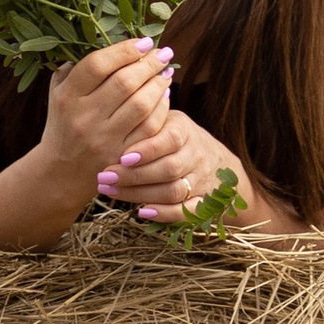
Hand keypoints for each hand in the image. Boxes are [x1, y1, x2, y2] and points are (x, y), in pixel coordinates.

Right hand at [37, 38, 175, 202]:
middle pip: (124, 83)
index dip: (124, 50)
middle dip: (148, 64)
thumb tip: (111, 46)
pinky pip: (149, 128)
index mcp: (67, 97)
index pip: (97, 65)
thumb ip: (75, 69)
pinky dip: (162, 109)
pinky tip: (165, 95)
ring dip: (159, 83)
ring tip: (166, 71)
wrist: (60, 172)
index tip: (143, 42)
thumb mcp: (57, 94)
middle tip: (163, 53)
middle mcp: (84, 118)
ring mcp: (104, 139)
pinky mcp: (121, 156)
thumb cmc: (62, 124)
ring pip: (141, 105)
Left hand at [97, 107, 253, 229]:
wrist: (218, 165)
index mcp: (185, 131)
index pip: (170, 139)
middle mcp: (196, 155)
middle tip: (105, 177)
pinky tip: (142, 212)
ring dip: (140, 194)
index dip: (148, 149)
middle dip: (134, 175)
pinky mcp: (203, 203)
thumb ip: (146, 119)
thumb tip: (113, 109)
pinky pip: (187, 212)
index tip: (123, 156)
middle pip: (169, 168)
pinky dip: (166, 214)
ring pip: (174, 191)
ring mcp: (201, 180)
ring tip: (110, 191)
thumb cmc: (178, 139)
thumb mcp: (167, 122)